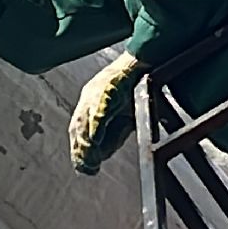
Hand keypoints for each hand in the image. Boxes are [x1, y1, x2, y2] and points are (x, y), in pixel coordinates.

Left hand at [70, 52, 145, 174]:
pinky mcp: (108, 86)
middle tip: (85, 168)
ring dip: (85, 144)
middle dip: (80, 150)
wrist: (149, 59)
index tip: (82, 167)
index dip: (78, 148)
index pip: (78, 127)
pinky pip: (99, 109)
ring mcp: (97, 89)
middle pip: (77, 125)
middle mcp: (90, 94)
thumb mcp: (125, 116)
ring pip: (84, 120)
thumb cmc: (140, 87)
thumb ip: (111, 134)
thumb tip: (98, 157)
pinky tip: (95, 141)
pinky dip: (96, 127)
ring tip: (88, 162)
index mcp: (92, 99)